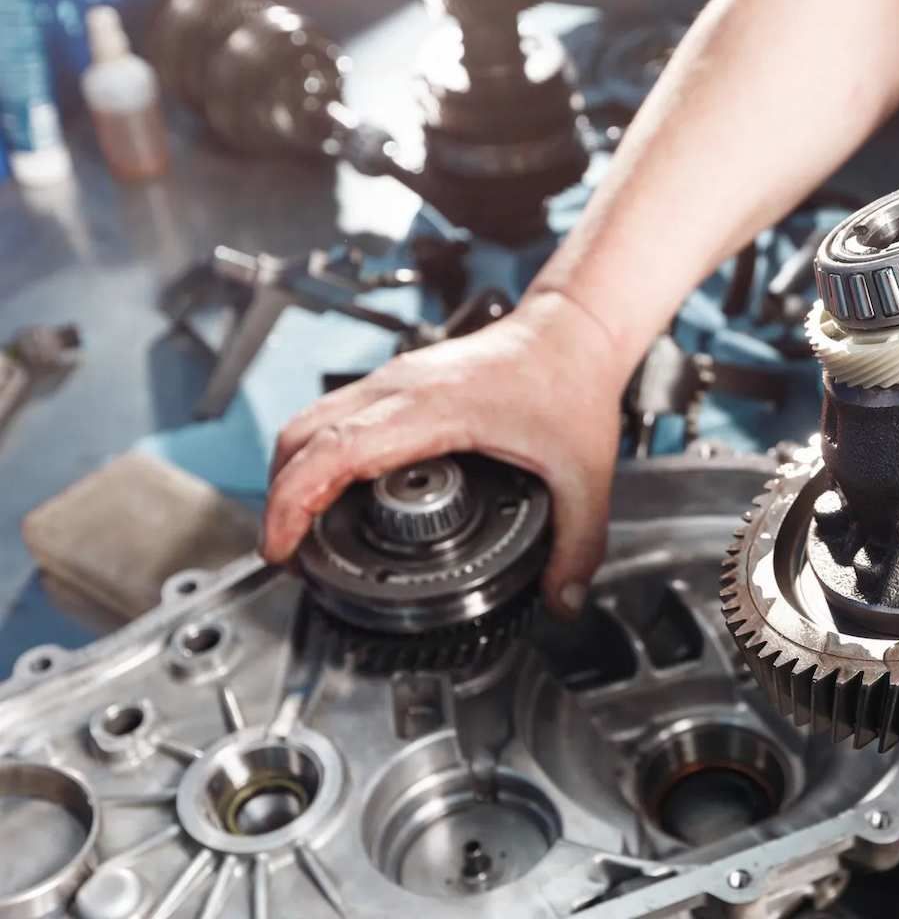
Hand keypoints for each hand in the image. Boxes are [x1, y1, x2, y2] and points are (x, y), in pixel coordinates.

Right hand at [261, 291, 632, 617]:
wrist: (571, 332)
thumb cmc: (570, 384)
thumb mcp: (586, 476)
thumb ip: (579, 544)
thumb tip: (562, 599)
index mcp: (434, 408)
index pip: (335, 449)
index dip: (293, 501)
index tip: (281, 547)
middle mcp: (401, 387)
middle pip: (302, 435)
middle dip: (280, 498)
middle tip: (287, 553)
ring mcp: (394, 379)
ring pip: (311, 421)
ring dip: (293, 475)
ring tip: (300, 531)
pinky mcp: (398, 382)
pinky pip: (334, 415)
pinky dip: (317, 456)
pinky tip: (333, 492)